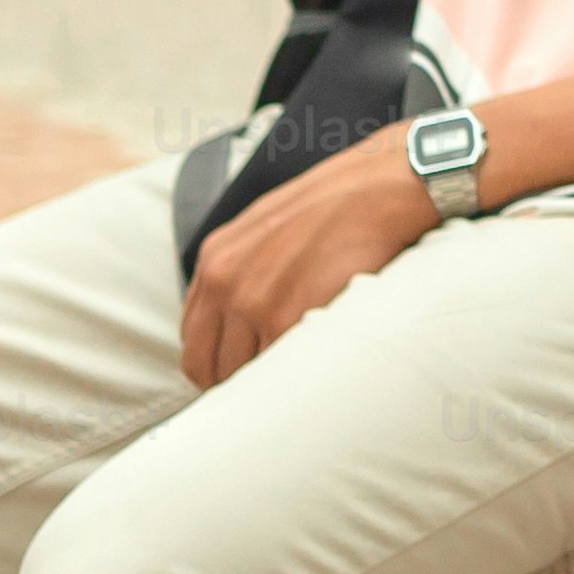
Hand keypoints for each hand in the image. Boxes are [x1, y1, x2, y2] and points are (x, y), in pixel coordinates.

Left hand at [182, 129, 443, 385]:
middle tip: (272, 384)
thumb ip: (242, 268)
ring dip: (270, 377)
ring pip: (243, 374)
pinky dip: (296, 371)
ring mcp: (254, 302)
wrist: (381, 190)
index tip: (244, 371)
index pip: (192, 341)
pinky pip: (278, 369)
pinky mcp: (288, 318)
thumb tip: (237, 316)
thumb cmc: (338, 207)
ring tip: (303, 364)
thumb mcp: (267, 226)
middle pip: (207, 366)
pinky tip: (318, 356)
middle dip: (236, 380)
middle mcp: (225, 282)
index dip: (217, 363)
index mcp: (216, 260)